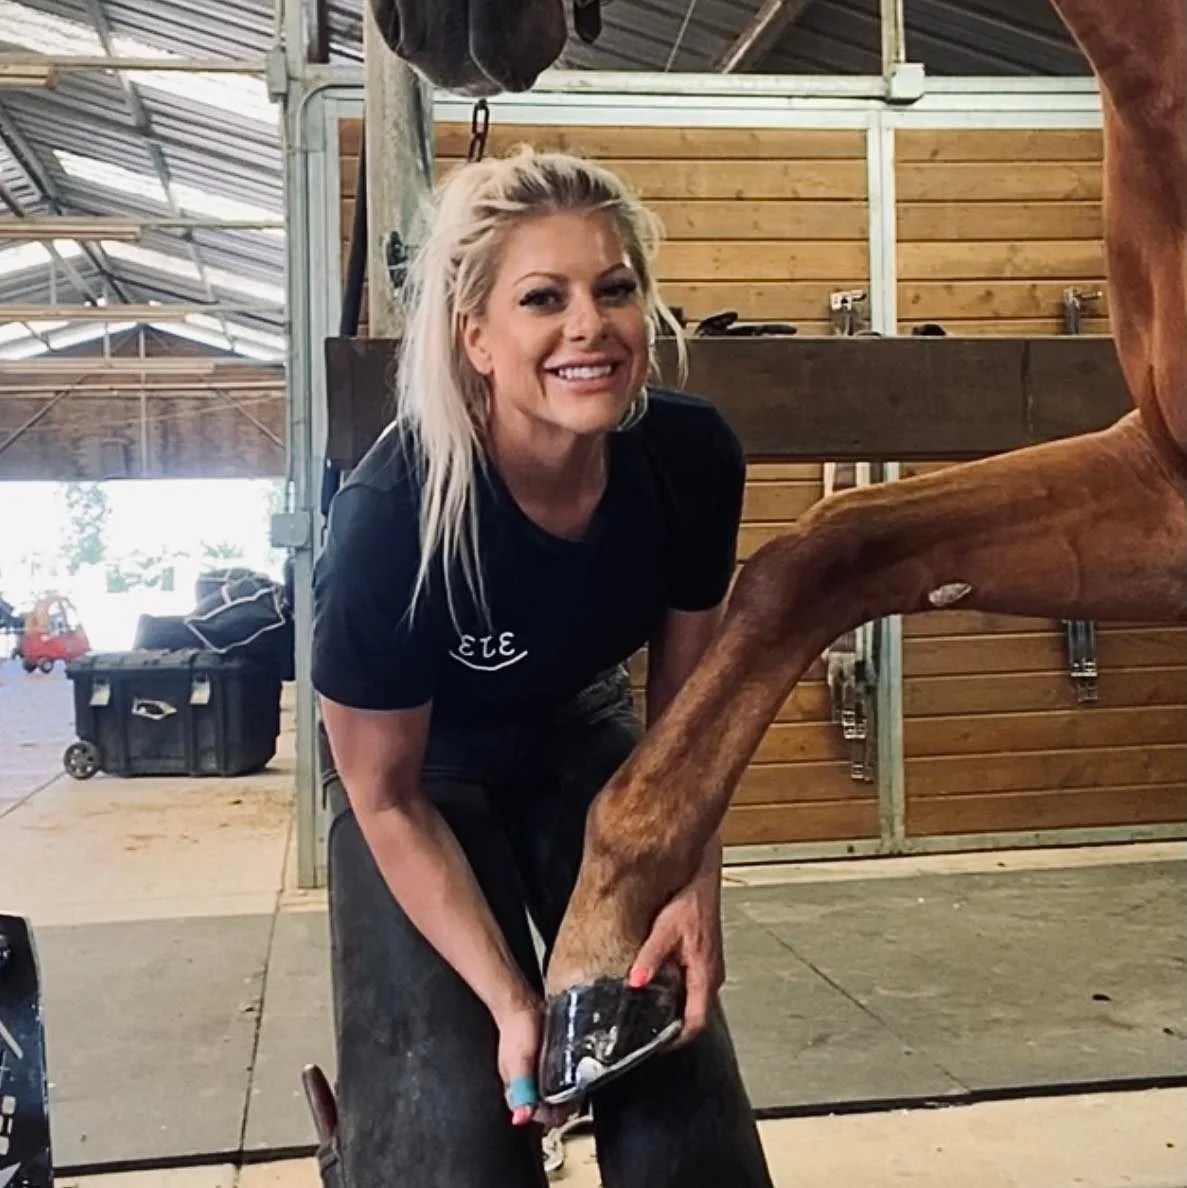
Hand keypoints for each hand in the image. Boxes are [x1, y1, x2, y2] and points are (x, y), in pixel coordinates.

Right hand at [493, 994, 574, 1130]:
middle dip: (562, 1105)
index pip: (538, 1116)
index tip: (571, 1107)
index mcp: (516, 1090)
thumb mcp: (520, 1062)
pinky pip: (552, 1074)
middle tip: (579, 1095)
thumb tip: (520, 1118)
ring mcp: (532, 1070)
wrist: (519, 1002)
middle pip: (545, 1106)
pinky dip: (562, 1076)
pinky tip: (570, 1070)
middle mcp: (523, 1084)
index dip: (555, 1115)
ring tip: (579, 1084)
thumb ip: (521, 1090)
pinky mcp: (540, 1058)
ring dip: (564, 1092)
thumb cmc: (517, 1030)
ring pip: (549, 1091)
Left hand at [625, 871, 723, 1046]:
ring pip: (692, 1000)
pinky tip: (657, 984)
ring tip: (647, 1011)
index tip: (655, 1046)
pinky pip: (691, 985)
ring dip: (673, 1009)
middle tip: (645, 1031)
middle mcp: (711, 975)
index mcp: (705, 975)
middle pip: (694, 1015)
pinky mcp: (703, 958)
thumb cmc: (690, 900)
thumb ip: (650, 958)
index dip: (676, 1041)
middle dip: (671, 1027)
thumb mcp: (666, 929)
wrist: (703, 877)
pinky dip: (676, 992)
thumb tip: (635, 982)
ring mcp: (709, 967)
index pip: (696, 1024)